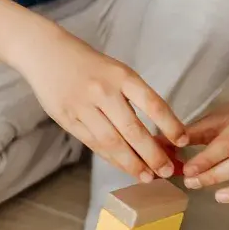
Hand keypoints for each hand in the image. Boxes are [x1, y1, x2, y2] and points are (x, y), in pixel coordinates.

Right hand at [18, 26, 186, 181]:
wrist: (45, 53)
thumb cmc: (87, 63)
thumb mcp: (115, 70)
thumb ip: (133, 97)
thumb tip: (158, 133)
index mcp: (121, 75)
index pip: (153, 103)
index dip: (170, 125)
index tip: (183, 141)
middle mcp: (103, 91)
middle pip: (133, 130)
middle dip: (153, 155)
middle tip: (167, 171)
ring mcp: (83, 107)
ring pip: (112, 143)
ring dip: (132, 164)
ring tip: (147, 176)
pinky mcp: (68, 119)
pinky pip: (94, 144)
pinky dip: (111, 158)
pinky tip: (123, 167)